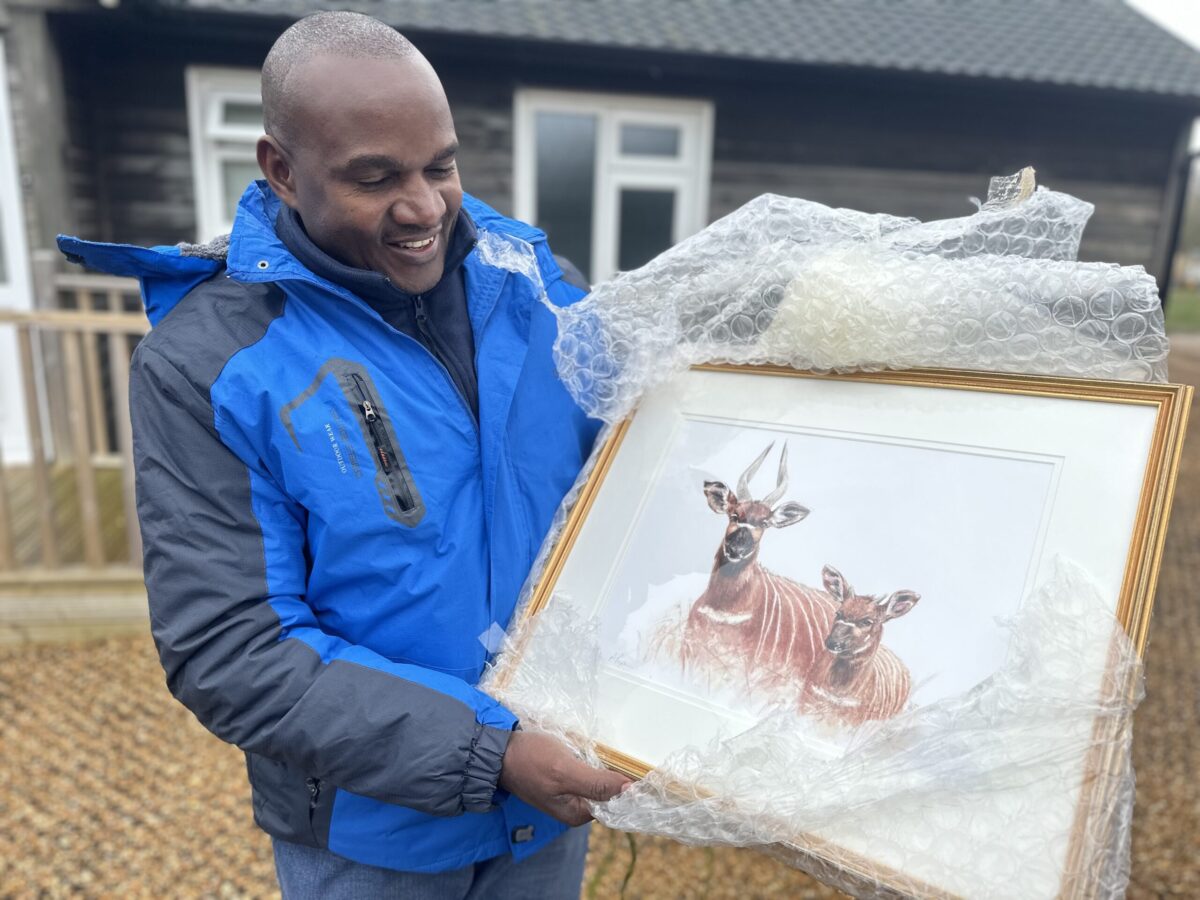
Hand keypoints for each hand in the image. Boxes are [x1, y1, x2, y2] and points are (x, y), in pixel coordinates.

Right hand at [498, 730, 631, 826]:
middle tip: (625, 752)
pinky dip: (592, 759)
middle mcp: (575, 807)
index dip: (627, 785)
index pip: (615, 803)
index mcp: (577, 813)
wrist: (498, 751)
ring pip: (598, 779)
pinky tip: (594, 748)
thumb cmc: (529, 760)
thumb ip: (595, 783)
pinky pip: (586, 770)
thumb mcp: (564, 771)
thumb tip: (629, 790)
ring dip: (604, 764)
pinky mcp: (563, 778)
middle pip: (608, 791)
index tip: (639, 766)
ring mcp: (568, 792)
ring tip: (613, 748)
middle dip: (616, 773)